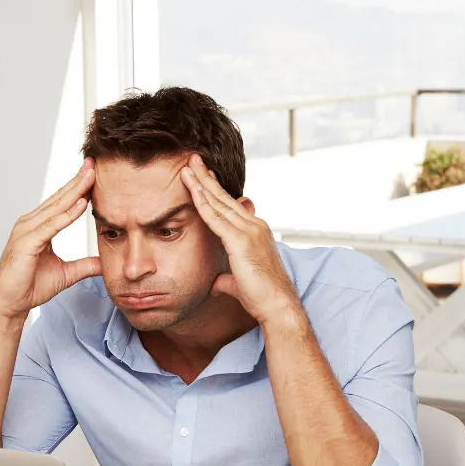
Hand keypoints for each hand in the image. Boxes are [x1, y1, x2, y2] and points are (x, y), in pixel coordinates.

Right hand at [0, 158, 101, 321]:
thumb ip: (85, 265)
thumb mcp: (66, 274)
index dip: (78, 188)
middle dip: (78, 181)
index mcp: (39, 227)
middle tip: (94, 164)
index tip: (94, 174)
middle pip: (59, 198)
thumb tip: (104, 263)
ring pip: (56, 207)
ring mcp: (27, 231)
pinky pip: (51, 226)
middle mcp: (31, 223)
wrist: (10, 303)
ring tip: (91, 177)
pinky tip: (81, 205)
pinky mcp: (27, 242)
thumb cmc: (30, 286)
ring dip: (75, 191)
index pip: (62, 203)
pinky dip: (66, 215)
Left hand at [180, 154, 299, 323]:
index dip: (215, 189)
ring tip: (187, 166)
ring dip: (201, 183)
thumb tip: (215, 283)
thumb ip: (226, 279)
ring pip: (219, 202)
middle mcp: (254, 226)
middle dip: (206, 177)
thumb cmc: (261, 297)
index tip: (203, 176)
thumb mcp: (239, 283)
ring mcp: (249, 231)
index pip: (230, 206)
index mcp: (255, 231)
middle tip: (193, 160)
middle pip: (224, 197)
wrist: (277, 306)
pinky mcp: (240, 241)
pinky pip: (216, 218)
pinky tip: (192, 189)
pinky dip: (203, 202)